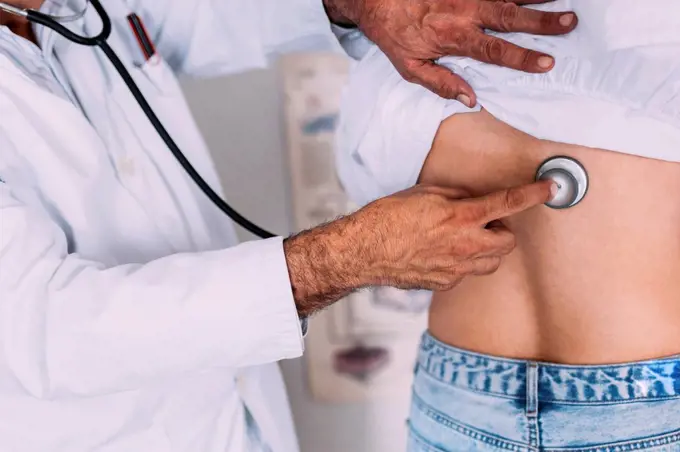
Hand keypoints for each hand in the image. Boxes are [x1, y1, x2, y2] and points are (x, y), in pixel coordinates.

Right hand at [284, 180, 554, 315]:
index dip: (533, 194)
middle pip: (508, 242)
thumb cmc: (389, 218)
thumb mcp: (425, 193)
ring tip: (464, 237)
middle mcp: (464, 246)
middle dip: (504, 231)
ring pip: (492, 262)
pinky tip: (443, 253)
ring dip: (488, 248)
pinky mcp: (445, 284)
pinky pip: (468, 273)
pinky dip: (465, 262)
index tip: (550, 188)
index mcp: (461, 217)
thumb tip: (473, 198)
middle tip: (485, 220)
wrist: (364, 251)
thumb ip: (456, 196)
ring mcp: (456, 269)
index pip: (508, 203)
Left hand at [323, 0, 576, 103]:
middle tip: (570, 21)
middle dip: (541, 20)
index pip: (495, 50)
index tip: (548, 62)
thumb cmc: (393, 33)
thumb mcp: (409, 67)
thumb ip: (441, 83)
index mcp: (454, 37)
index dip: (522, 57)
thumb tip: (470, 100)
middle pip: (509, 16)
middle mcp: (464, 11)